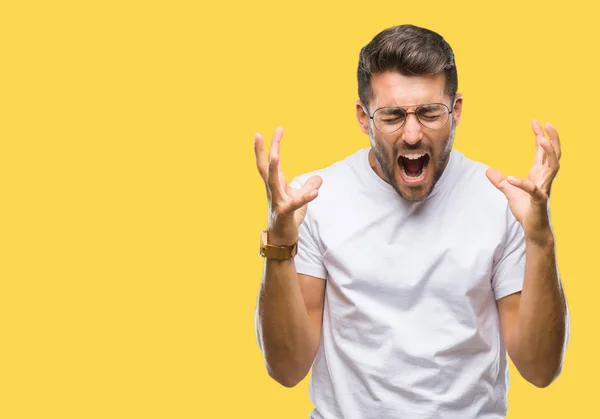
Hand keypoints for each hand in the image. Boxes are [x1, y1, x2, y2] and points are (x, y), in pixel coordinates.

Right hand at [254, 127, 322, 244]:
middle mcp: (272, 190)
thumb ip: (308, 186)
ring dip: (273, 168)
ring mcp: (276, 201)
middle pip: (266, 167)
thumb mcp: (300, 199)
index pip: (271, 162)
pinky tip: (315, 192)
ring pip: (272, 182)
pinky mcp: (284, 213)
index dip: (272, 145)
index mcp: (275, 184)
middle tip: (258, 134)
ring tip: (276, 155)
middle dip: (263, 151)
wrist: (282, 239)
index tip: (278, 129)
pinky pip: (294, 204)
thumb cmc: (289, 217)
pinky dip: (305, 197)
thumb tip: (319, 178)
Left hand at [486, 120, 561, 242]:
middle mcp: (545, 179)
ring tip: (541, 140)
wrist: (532, 228)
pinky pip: (533, 190)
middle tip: (547, 123)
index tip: (536, 121)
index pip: (542, 151)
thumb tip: (487, 170)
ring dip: (549, 153)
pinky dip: (522, 183)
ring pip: (553, 167)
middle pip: (555, 154)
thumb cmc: (526, 210)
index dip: (540, 136)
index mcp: (539, 174)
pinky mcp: (539, 201)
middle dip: (553, 138)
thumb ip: (500, 181)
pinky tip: (511, 178)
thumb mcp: (509, 191)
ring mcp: (544, 189)